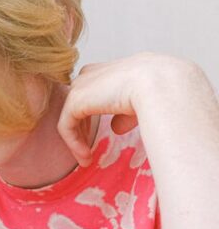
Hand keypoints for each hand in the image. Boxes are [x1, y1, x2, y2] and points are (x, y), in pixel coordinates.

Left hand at [58, 52, 194, 165]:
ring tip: (86, 160)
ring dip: (77, 141)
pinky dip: (74, 144)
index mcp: (110, 69)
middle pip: (77, 103)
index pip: (92, 91)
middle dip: (81, 128)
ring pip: (71, 117)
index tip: (100, 134)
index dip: (92, 114)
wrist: (162, 84)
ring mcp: (81, 85)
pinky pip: (66, 126)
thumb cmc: (162, 91)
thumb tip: (116, 128)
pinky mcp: (75, 100)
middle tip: (88, 151)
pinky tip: (85, 158)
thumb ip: (124, 114)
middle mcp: (92, 73)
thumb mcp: (141, 103)